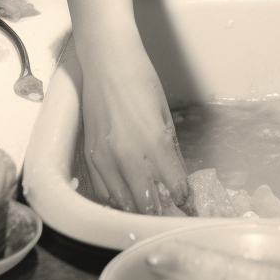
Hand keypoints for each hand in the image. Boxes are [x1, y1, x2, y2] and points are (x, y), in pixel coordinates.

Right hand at [78, 37, 187, 214]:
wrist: (108, 63)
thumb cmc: (141, 80)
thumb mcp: (165, 114)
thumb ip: (170, 149)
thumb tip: (176, 174)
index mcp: (154, 143)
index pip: (174, 186)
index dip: (185, 201)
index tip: (191, 207)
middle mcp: (128, 156)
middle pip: (145, 203)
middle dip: (160, 214)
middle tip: (172, 216)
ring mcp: (104, 159)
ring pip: (121, 203)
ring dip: (137, 211)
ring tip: (151, 214)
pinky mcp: (89, 157)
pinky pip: (102, 191)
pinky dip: (116, 200)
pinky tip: (127, 200)